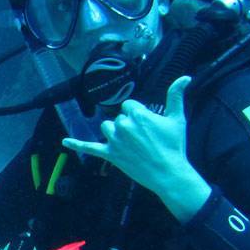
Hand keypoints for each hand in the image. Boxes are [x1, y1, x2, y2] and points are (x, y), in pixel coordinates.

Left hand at [62, 76, 211, 221]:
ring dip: (115, 133)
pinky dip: (76, 144)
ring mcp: (115, 141)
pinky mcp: (110, 154)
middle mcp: (123, 125)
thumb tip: (185, 76)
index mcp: (137, 114)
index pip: (129, 106)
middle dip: (130, 126)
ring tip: (131, 144)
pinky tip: (65, 141)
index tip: (149, 126)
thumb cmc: (174, 146)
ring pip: (107, 127)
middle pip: (119, 117)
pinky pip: (89, 147)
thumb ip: (176, 95)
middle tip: (145, 140)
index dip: (139, 115)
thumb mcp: (177, 118)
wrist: (169, 173)